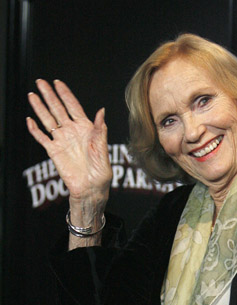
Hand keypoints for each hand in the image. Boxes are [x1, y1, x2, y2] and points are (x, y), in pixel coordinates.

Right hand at [27, 79, 111, 210]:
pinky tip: (29, 120)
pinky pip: (42, 138)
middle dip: (49, 95)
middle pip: (58, 109)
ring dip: (40, 108)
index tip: (57, 82)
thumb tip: (101, 110)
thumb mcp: (103, 148)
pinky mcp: (54, 152)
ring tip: (32, 95)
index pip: (73, 107)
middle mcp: (72, 132)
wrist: (91, 188)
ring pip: (48, 120)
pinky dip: (35, 130)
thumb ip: (100, 130)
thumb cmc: (101, 170)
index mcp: (86, 128)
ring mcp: (62, 140)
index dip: (65, 94)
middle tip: (40, 82)